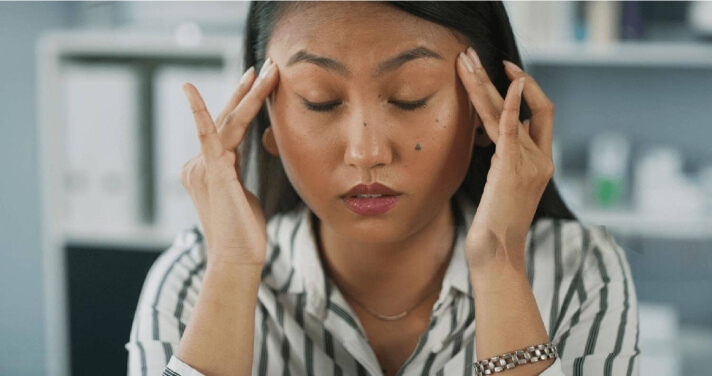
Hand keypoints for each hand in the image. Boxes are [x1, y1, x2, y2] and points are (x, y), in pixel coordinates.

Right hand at [180, 59, 278, 267]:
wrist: (237, 260)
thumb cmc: (244, 232)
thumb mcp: (243, 195)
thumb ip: (238, 173)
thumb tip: (243, 162)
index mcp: (209, 168)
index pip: (227, 128)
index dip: (242, 103)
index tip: (255, 82)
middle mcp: (200, 164)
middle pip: (226, 119)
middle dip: (247, 91)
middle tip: (266, 65)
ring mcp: (203, 168)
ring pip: (228, 123)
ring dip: (249, 95)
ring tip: (268, 71)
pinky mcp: (213, 174)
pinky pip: (208, 137)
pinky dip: (200, 112)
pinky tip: (189, 90)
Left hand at [456, 48, 554, 275]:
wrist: (496, 253)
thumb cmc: (494, 227)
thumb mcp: (502, 189)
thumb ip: (503, 164)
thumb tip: (488, 144)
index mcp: (540, 163)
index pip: (541, 116)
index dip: (527, 91)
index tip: (504, 74)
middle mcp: (540, 159)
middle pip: (528, 105)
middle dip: (501, 78)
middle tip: (473, 55)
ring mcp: (530, 163)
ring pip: (509, 111)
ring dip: (485, 83)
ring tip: (466, 60)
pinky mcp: (512, 168)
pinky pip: (514, 127)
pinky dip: (512, 102)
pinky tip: (508, 80)